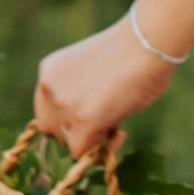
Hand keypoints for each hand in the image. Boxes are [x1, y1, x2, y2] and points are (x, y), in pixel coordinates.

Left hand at [28, 19, 175, 157]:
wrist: (146, 42)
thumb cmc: (132, 53)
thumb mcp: (92, 72)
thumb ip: (81, 95)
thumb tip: (90, 127)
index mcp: (49, 71)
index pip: (47, 109)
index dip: (68, 119)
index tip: (95, 114)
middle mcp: (49, 87)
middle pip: (50, 129)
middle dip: (75, 132)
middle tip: (106, 124)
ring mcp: (63, 104)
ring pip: (66, 142)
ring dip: (90, 140)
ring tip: (118, 124)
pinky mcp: (83, 120)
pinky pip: (82, 152)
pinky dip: (101, 150)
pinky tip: (121, 132)